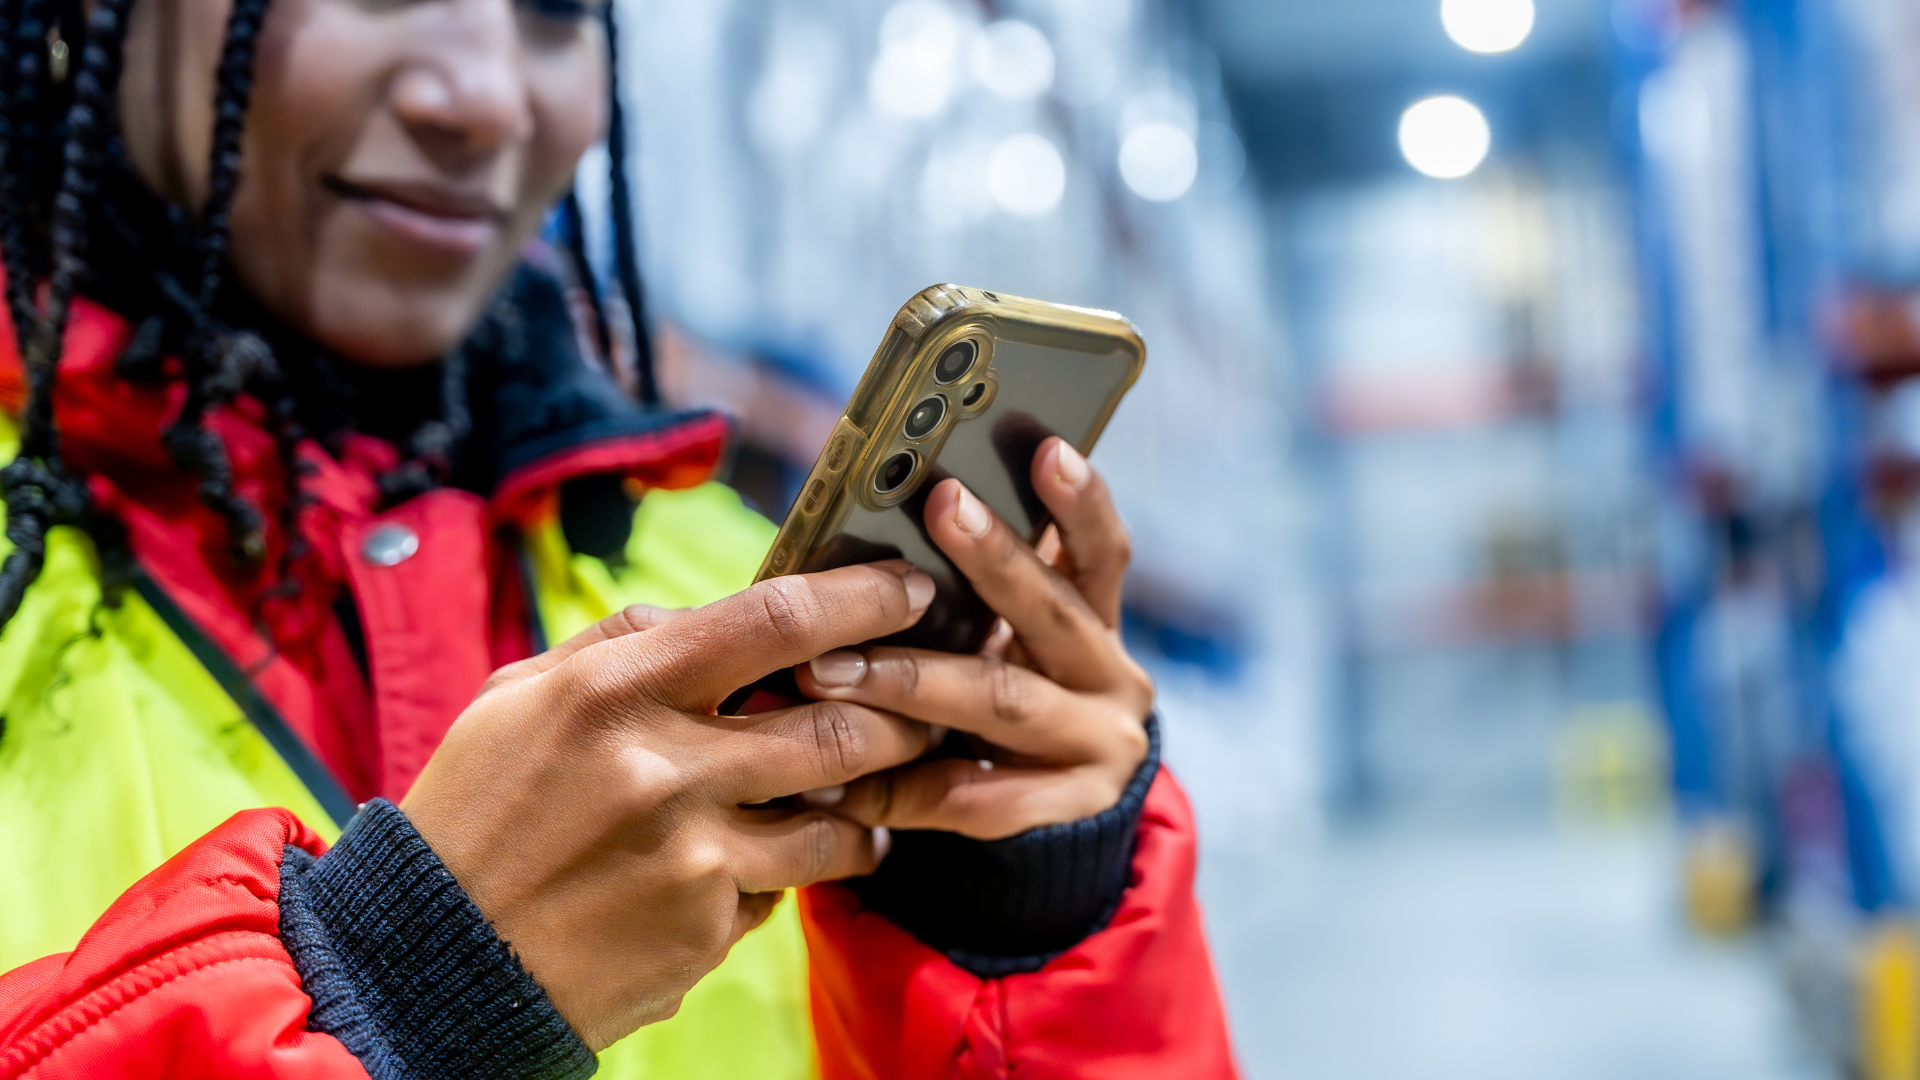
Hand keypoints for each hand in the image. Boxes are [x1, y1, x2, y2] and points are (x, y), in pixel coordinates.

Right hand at [400, 562, 936, 1049]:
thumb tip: (706, 616)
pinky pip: (782, 892)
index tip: (910, 591)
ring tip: (862, 801)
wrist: (432, 961)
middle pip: (841, 725)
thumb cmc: (475, 814)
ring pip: (836, 821)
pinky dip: (784, 876)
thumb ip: (618, 644)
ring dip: (866, 809)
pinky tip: (754, 868)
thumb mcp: (518, 700)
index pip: (774, 621)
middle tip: (921, 706)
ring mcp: (693, 859)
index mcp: (614, 691)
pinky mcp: (705, 932)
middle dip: (901, 714)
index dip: (862, 598)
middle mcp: (664, 769)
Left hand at [795, 437, 1151, 839]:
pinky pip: (977, 797)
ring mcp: (1099, 747)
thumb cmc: (1006, 697)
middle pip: (1053, 612)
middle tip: (938, 508)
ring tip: (831, 667)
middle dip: (993, 558)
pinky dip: (905, 788)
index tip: (1049, 448)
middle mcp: (1112, 677)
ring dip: (914, 680)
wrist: (1065, 821)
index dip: (1080, 502)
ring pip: (1003, 701)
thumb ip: (976, 595)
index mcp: (1097, 620)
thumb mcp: (1010, 641)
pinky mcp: (1068, 813)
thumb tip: (867, 532)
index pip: (1101, 552)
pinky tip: (843, 782)